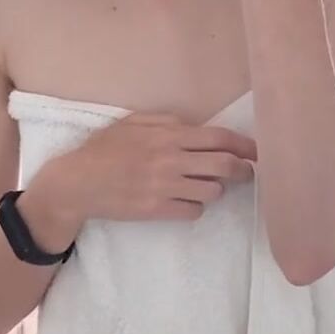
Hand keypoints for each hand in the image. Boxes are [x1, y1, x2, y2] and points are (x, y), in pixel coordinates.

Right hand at [25, 113, 256, 234]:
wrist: (77, 183)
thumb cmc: (103, 150)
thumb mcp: (132, 123)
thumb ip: (166, 122)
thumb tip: (194, 126)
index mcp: (168, 136)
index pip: (219, 138)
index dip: (244, 145)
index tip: (256, 152)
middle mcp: (171, 160)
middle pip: (224, 166)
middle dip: (243, 171)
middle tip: (248, 174)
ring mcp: (165, 187)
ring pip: (213, 191)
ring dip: (216, 190)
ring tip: (207, 187)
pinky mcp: (157, 210)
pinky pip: (194, 211)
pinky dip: (195, 207)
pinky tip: (186, 201)